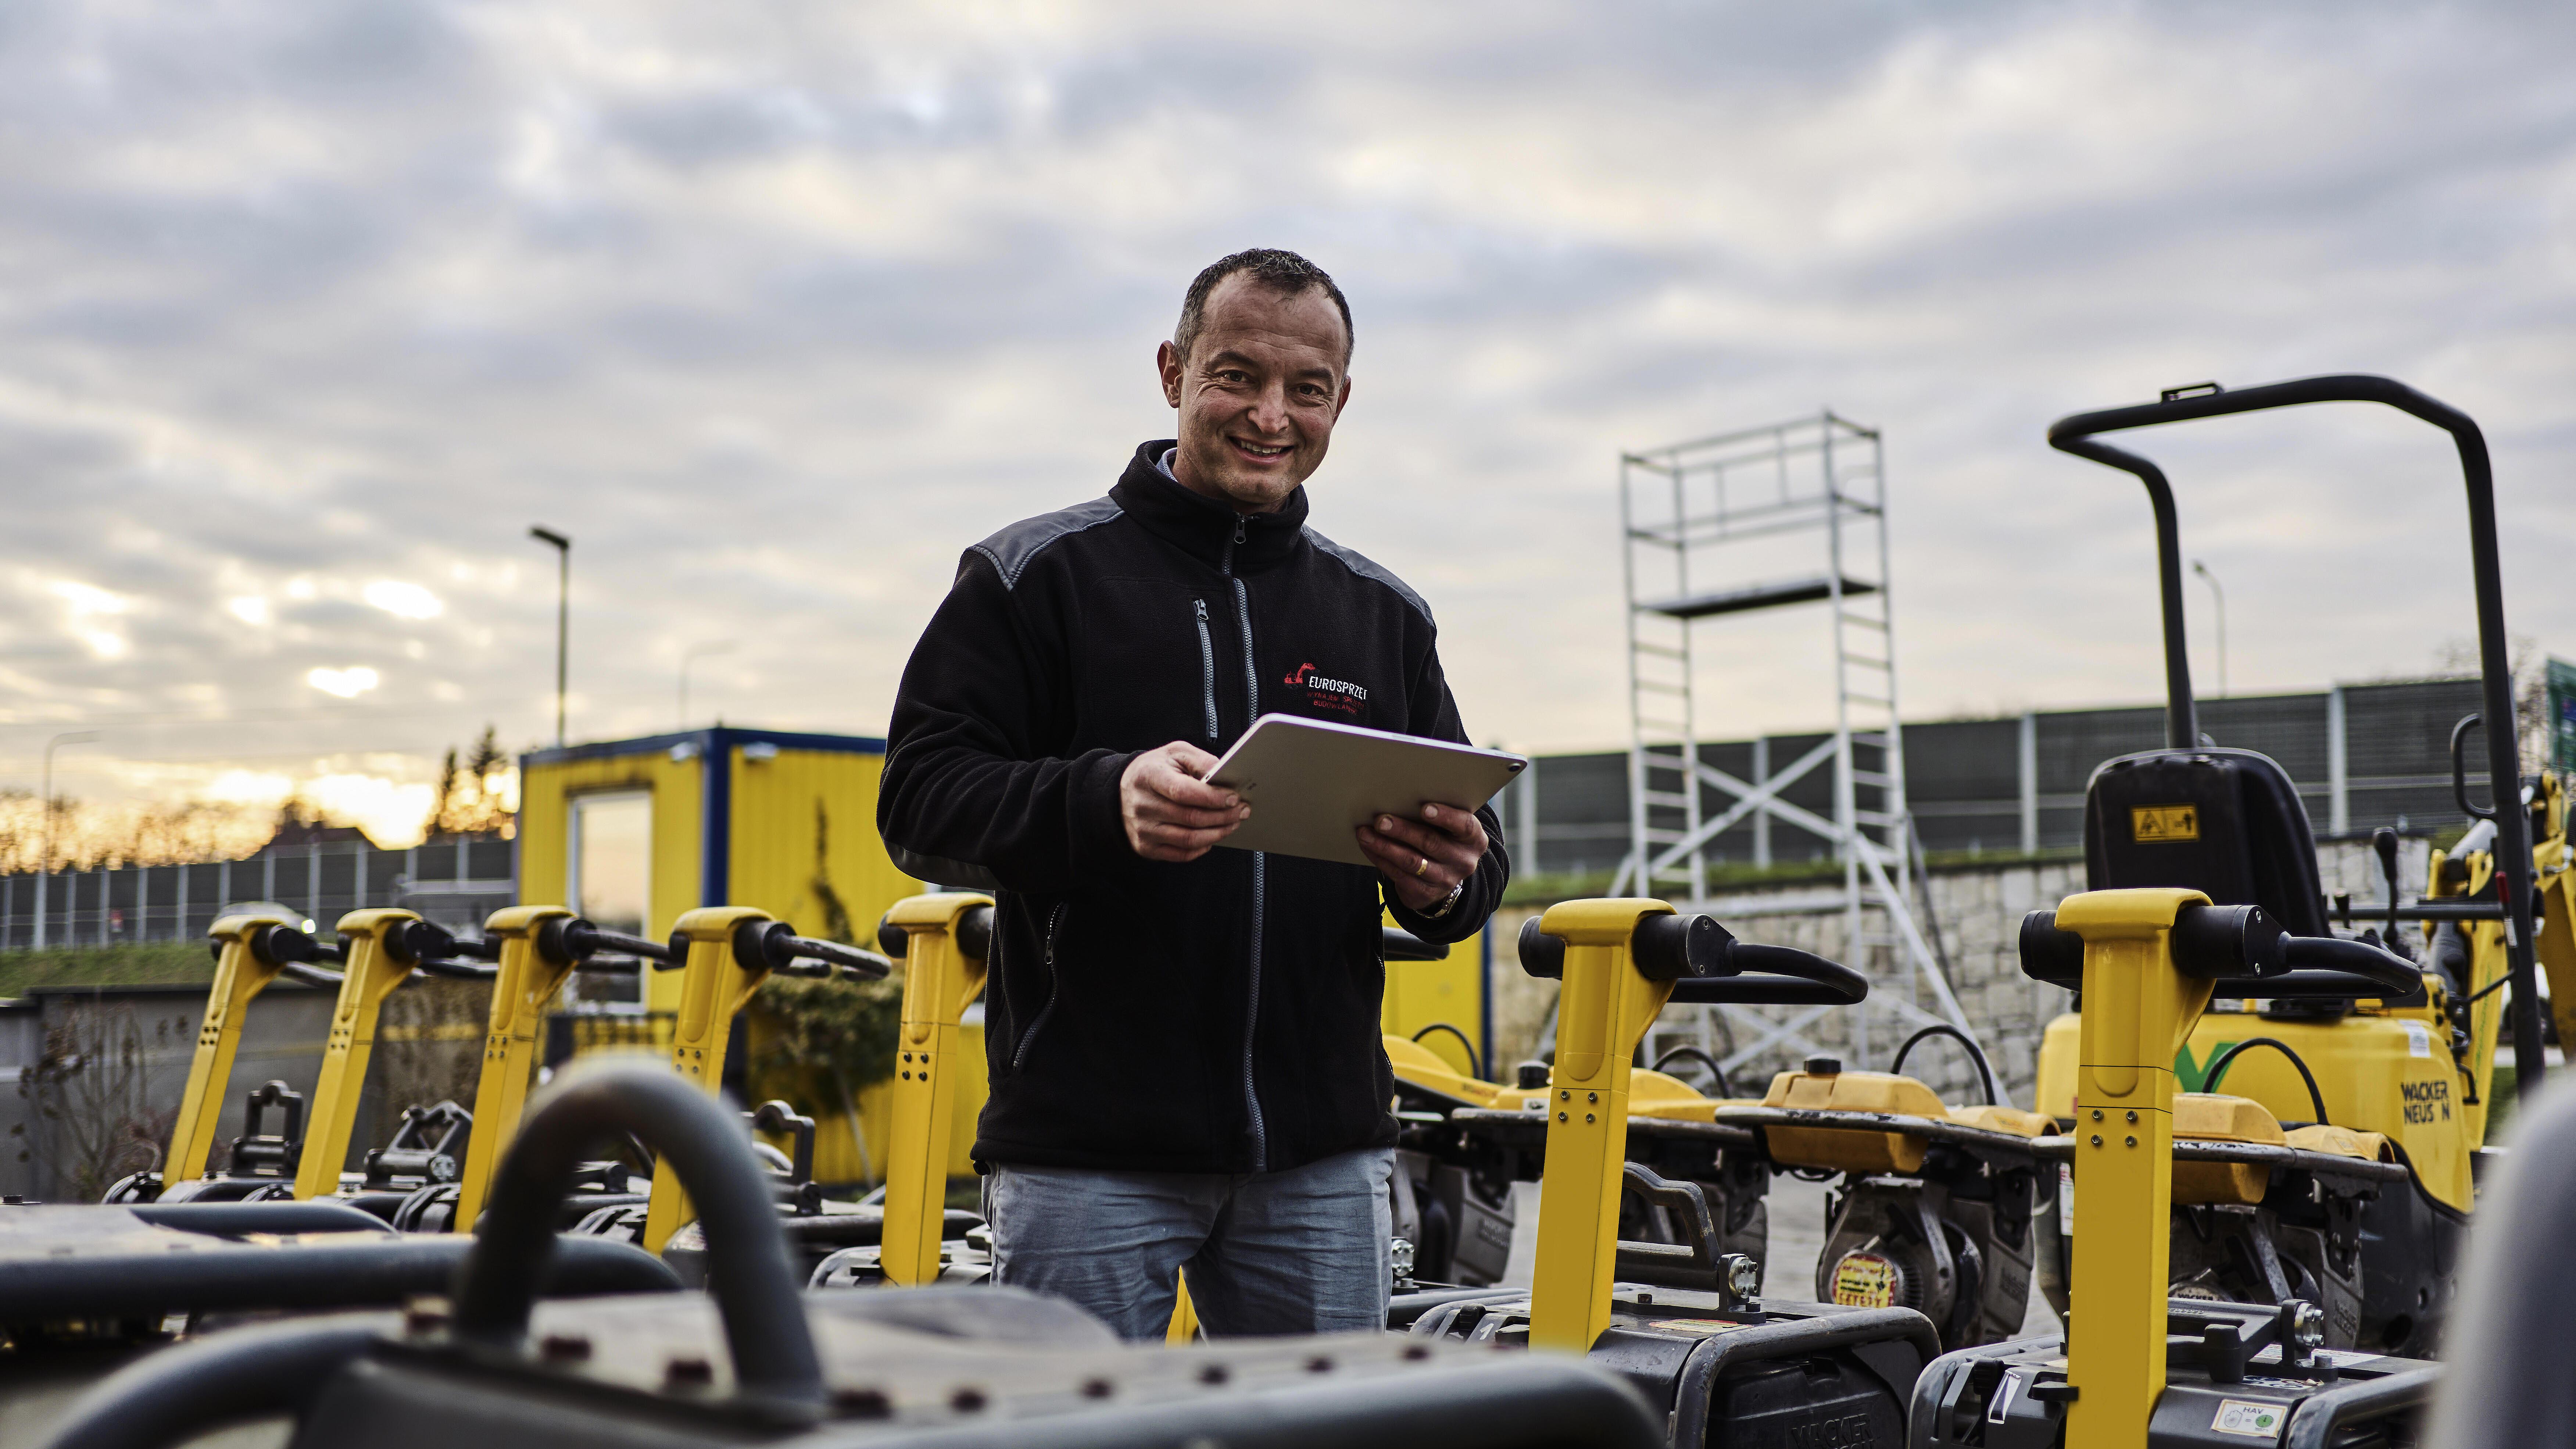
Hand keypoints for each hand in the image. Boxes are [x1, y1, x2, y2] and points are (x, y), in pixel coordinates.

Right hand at [1120, 741, 1249, 861]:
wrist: (1122, 790)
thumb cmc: (1155, 770)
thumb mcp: (1175, 753)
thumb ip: (1200, 761)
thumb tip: (1225, 775)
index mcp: (1149, 776)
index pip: (1183, 792)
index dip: (1212, 797)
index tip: (1234, 797)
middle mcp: (1143, 805)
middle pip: (1191, 818)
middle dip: (1223, 816)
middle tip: (1242, 811)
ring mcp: (1143, 830)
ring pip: (1189, 839)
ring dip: (1218, 833)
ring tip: (1233, 823)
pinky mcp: (1146, 847)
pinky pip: (1181, 854)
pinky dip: (1202, 848)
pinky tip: (1213, 837)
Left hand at [1357, 802, 1486, 912]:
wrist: (1443, 875)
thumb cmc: (1443, 838)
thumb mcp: (1449, 827)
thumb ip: (1437, 814)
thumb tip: (1399, 796)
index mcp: (1474, 839)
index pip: (1465, 826)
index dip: (1445, 817)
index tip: (1424, 808)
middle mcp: (1463, 861)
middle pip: (1431, 843)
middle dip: (1403, 830)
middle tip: (1380, 820)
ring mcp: (1445, 880)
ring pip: (1411, 862)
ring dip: (1385, 846)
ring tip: (1365, 833)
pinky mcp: (1424, 893)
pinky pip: (1398, 875)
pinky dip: (1380, 859)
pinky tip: (1368, 847)